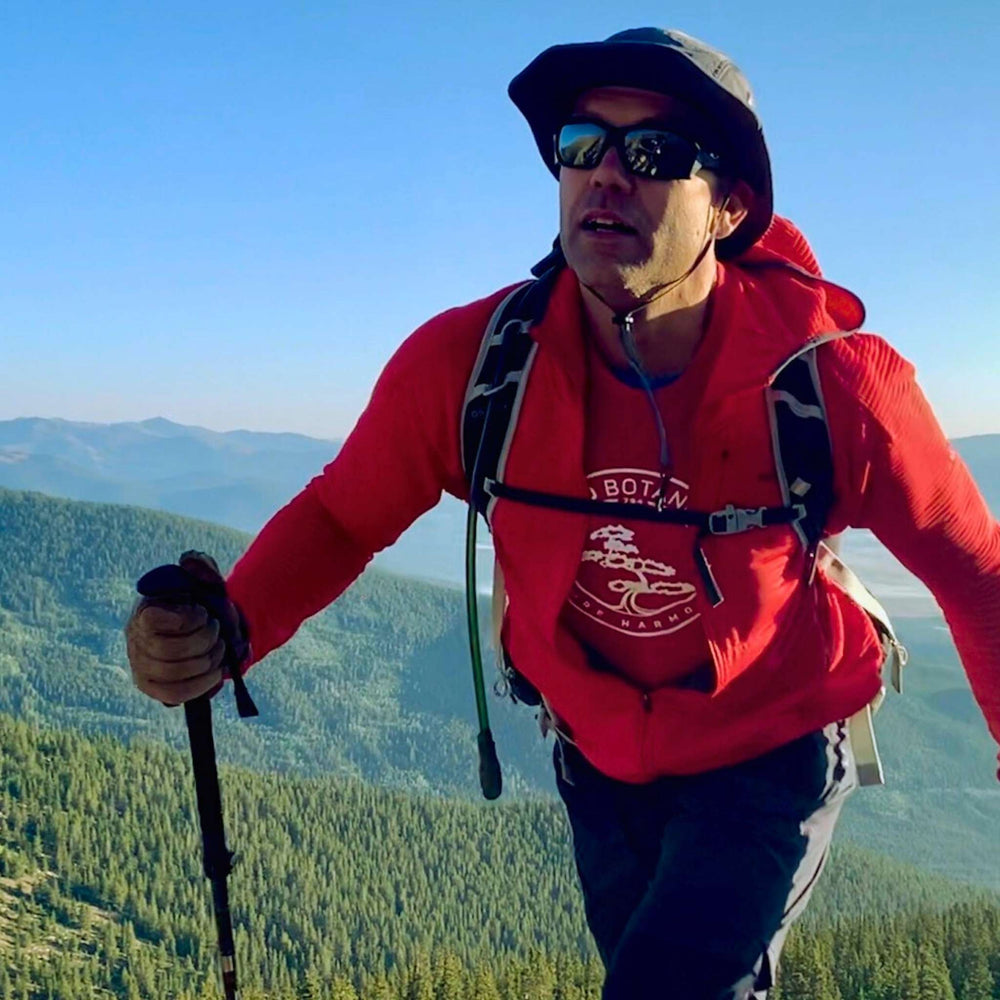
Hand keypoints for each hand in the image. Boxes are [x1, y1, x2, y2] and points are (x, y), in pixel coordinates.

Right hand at [125, 552, 241, 705]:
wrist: (211, 629)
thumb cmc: (204, 605)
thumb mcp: (206, 582)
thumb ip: (201, 567)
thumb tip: (189, 559)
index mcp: (145, 611)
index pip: (154, 619)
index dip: (186, 618)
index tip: (201, 612)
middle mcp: (135, 639)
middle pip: (169, 650)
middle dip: (204, 640)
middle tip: (216, 630)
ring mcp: (140, 665)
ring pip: (174, 674)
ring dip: (206, 661)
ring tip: (219, 649)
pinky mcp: (151, 686)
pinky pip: (172, 694)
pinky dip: (200, 685)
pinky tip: (214, 673)